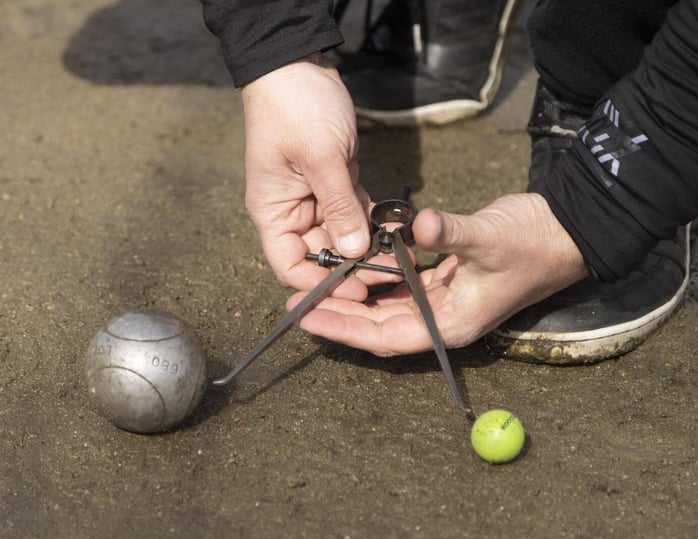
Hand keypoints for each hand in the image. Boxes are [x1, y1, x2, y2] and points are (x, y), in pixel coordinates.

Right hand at [241, 53, 380, 300]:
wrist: (299, 64)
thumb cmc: (296, 108)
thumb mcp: (321, 159)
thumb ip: (338, 207)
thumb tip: (353, 251)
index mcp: (273, 212)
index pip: (290, 267)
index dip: (320, 284)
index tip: (354, 289)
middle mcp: (292, 211)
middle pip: (320, 255)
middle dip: (352, 266)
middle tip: (389, 272)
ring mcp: (314, 197)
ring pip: (342, 236)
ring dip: (367, 245)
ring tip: (399, 254)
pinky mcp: (335, 183)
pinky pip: (354, 212)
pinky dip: (372, 220)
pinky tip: (397, 229)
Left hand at [289, 193, 588, 355]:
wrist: (565, 230)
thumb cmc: (533, 242)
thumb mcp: (490, 237)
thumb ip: (450, 233)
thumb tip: (414, 225)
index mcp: (452, 322)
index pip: (385, 336)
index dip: (343, 329)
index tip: (305, 317)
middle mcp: (445, 319)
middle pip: (379, 327)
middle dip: (338, 316)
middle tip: (294, 301)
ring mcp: (446, 302)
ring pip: (388, 309)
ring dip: (353, 299)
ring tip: (315, 285)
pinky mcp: (448, 282)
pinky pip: (403, 288)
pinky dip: (377, 279)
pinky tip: (353, 266)